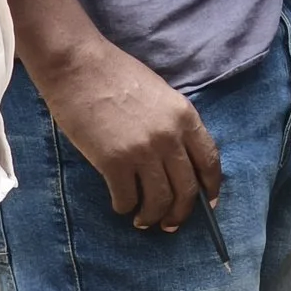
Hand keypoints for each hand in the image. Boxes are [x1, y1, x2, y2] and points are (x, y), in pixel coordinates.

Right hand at [38, 36, 222, 232]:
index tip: (208, 203)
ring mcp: (143, 151)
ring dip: (152, 217)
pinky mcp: (114, 162)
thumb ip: (172, 124)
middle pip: (186, 189)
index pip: (209, 161)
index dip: (211, 187)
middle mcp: (170, 137)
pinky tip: (120, 205)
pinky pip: (127, 198)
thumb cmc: (116, 75)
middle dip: (180, 213)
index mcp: (185, 116)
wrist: (79, 67)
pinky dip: (125, 207)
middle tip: (170, 223)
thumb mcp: (160, 95)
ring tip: (142, 220)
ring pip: (159, 201)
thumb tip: (176, 158)